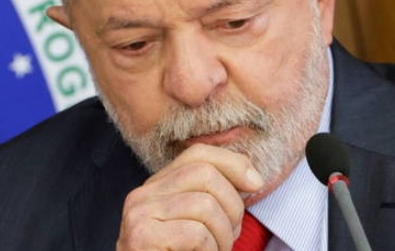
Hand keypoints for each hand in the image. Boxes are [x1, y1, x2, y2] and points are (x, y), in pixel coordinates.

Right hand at [116, 144, 264, 249]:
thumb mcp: (197, 225)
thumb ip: (211, 198)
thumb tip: (251, 178)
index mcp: (156, 188)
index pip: (197, 154)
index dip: (233, 163)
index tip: (256, 184)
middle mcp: (142, 195)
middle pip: (204, 174)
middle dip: (232, 206)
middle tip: (230, 237)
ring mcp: (138, 215)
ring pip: (205, 204)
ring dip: (223, 235)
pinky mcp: (142, 237)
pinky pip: (196, 233)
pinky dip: (210, 250)